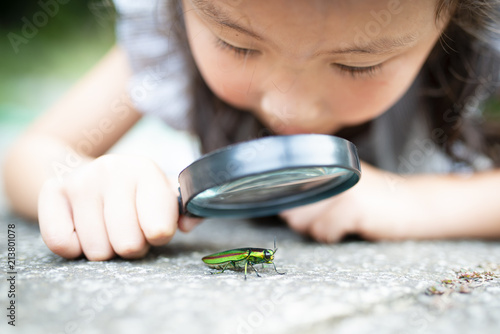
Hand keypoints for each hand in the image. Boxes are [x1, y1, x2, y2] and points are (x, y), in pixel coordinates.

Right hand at [38, 154, 199, 259]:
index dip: (159, 236)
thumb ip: (186, 210)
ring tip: (108, 227)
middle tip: (129, 229)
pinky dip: (75, 248)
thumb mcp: (165, 194)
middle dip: (132, 246)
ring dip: (105, 248)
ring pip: (97, 250)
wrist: (90, 172)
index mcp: (145, 170)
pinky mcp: (52, 192)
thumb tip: (190, 224)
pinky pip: (63, 244)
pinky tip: (84, 230)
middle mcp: (112, 170)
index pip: (160, 230)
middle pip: (128, 245)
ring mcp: (80, 180)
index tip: (155, 227)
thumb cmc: (135, 192)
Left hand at [280, 162, 422, 241]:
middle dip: (305, 221)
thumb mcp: (342, 183)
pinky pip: (323, 232)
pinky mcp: (352, 206)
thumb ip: (313, 189)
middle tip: (331, 218)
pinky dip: (333, 236)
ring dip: (320, 230)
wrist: (414, 203)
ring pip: (303, 222)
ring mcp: (340, 186)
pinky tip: (350, 227)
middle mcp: (329, 168)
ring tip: (342, 222)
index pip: (286, 185)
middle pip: (291, 208)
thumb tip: (284, 209)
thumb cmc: (373, 199)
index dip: (291, 204)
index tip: (305, 210)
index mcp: (324, 161)